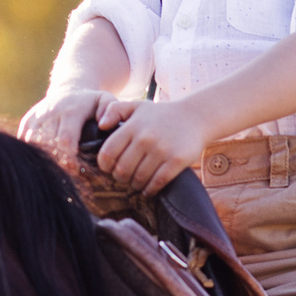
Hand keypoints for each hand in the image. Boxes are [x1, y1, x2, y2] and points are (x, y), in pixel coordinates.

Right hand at [16, 88, 115, 164]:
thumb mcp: (105, 99)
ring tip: (54, 169)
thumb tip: (104, 125)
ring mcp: (37, 117)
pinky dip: (31, 153)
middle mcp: (51, 113)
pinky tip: (42, 161)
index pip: (65, 139)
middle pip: (48, 144)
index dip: (69, 158)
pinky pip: (24, 141)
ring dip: (43, 157)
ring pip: (33, 143)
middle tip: (66, 174)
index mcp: (70, 110)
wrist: (68, 89)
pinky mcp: (27, 121)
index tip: (75, 169)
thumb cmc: (90, 102)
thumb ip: (112, 110)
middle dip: (56, 161)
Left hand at [95, 98, 213, 195]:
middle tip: (125, 177)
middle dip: (120, 178)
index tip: (110, 167)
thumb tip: (100, 126)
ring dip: (135, 185)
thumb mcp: (136, 106)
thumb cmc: (161, 114)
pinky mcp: (176, 161)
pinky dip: (150, 189)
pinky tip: (149, 188)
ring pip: (138, 179)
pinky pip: (157, 182)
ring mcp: (161, 150)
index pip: (108, 154)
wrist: (195, 116)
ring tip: (137, 182)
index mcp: (132, 127)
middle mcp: (145, 138)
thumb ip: (114, 111)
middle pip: (122, 170)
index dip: (105, 166)